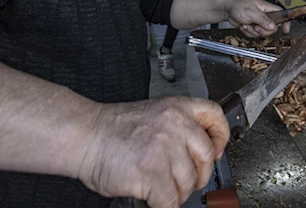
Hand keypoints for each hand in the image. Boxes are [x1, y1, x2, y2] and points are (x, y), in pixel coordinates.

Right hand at [77, 96, 228, 207]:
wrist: (84, 136)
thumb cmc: (112, 131)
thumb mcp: (152, 115)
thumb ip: (176, 128)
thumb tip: (196, 152)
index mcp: (176, 108)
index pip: (214, 116)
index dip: (220, 136)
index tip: (217, 149)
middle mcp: (175, 125)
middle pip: (206, 157)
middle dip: (196, 175)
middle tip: (181, 180)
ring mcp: (165, 148)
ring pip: (188, 183)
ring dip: (175, 193)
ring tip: (158, 187)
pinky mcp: (154, 172)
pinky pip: (170, 200)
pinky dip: (162, 205)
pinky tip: (150, 197)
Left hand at [224, 0, 290, 37]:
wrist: (228, 11)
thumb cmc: (238, 6)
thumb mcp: (251, 12)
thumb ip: (263, 19)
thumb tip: (273, 26)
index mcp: (267, 8)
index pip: (281, 14)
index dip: (285, 22)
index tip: (286, 30)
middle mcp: (265, 16)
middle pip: (272, 28)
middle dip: (262, 30)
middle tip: (255, 26)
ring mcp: (259, 23)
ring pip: (263, 33)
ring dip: (253, 31)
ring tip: (247, 24)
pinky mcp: (253, 28)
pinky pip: (255, 35)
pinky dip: (248, 33)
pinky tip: (244, 26)